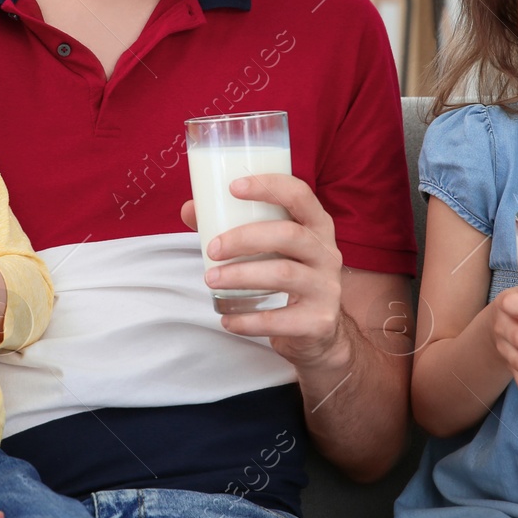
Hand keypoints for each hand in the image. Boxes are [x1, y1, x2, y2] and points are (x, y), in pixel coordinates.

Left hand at [180, 174, 345, 368]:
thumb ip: (231, 226)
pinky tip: (227, 320)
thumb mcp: (267, 248)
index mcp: (316, 226)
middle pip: (290, 235)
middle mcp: (327, 253)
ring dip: (240, 276)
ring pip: (284, 274)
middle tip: (213, 249)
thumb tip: (189, 209)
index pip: (300, 195)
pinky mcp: (319, 321)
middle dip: (245, 238)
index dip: (269, 186)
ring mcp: (327, 288)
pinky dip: (248, 320)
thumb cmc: (284, 275)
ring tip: (211, 280)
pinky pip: (280, 319)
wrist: (316, 330)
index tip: (233, 187)